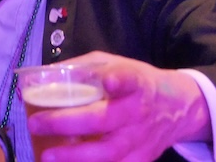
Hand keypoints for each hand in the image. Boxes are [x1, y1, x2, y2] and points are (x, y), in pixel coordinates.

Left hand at [27, 51, 209, 161]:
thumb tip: (44, 75)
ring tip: (48, 155)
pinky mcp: (141, 159)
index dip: (119, 80)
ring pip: (109, 153)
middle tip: (36, 124)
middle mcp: (139, 112)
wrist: (179, 108)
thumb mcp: (116, 64)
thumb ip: (85, 68)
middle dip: (68, 123)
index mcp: (135, 82)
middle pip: (104, 120)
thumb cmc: (137, 82)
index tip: (108, 80)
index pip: (129, 80)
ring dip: (75, 156)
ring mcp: (141, 139)